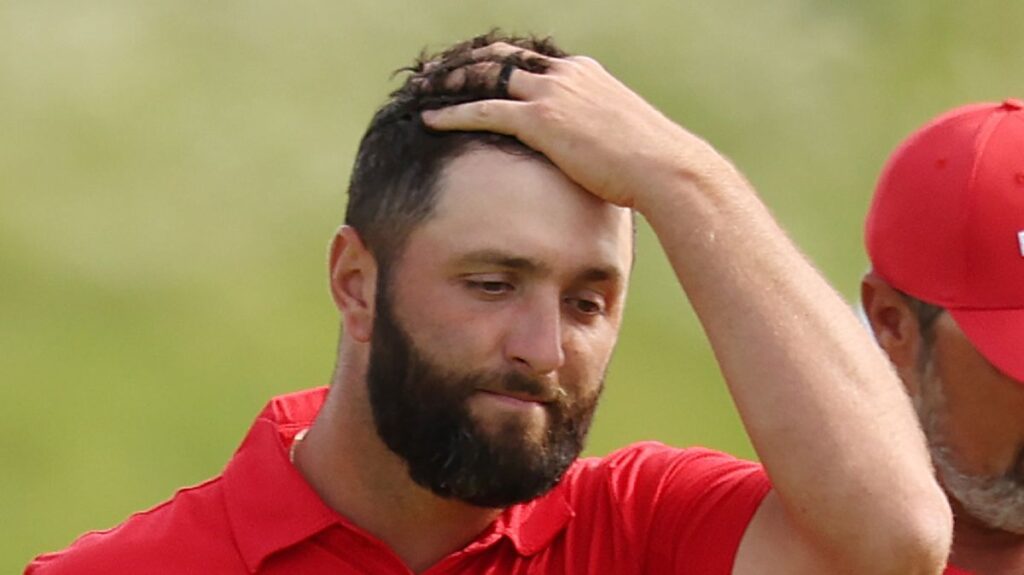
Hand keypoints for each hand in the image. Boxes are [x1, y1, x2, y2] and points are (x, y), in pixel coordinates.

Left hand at [421, 43, 712, 211]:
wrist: (663, 167)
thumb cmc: (649, 164)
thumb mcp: (619, 136)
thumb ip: (595, 133)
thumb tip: (587, 154)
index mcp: (583, 73)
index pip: (529, 58)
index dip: (495, 61)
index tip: (472, 68)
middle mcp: (565, 74)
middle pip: (501, 58)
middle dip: (465, 62)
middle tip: (435, 72)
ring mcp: (553, 93)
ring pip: (486, 76)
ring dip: (450, 81)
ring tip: (422, 89)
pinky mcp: (542, 120)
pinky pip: (484, 110)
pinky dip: (453, 113)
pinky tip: (429, 119)